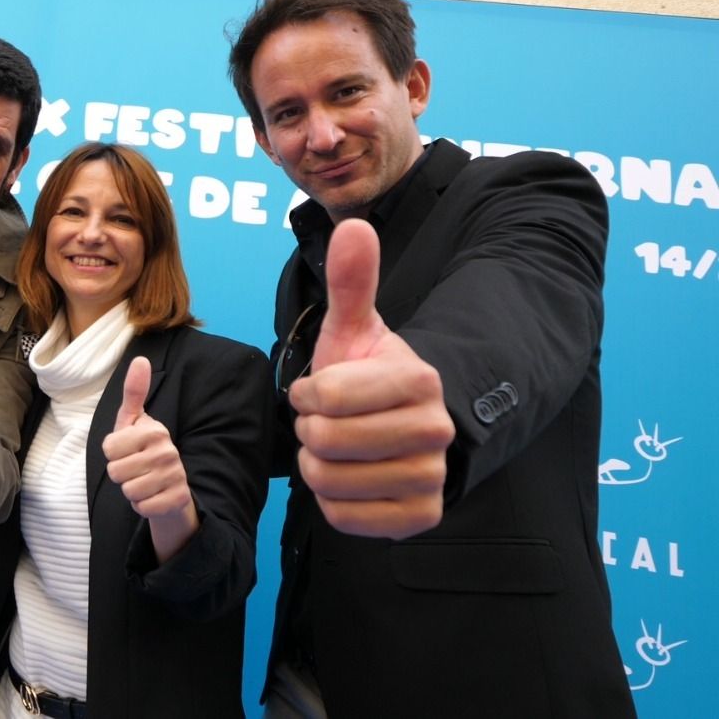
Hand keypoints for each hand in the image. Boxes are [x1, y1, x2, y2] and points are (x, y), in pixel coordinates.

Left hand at [102, 357, 198, 559]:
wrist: (169, 486)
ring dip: (131, 491)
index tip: (127, 450)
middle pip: (115, 472)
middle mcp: (168, 451)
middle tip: (136, 468)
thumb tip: (140, 358)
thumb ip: (134, 392)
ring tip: (143, 481)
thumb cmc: (142, 450)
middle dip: (120, 474)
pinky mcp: (178, 499)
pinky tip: (152, 496)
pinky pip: (142, 507)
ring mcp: (175, 476)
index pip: (108, 449)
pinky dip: (142, 506)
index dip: (112, 453)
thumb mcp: (133, 421)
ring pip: (128, 491)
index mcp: (154, 430)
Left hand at [289, 218, 455, 538]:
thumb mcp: (352, 331)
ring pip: (329, 480)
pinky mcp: (420, 517)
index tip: (319, 390)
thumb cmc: (364, 378)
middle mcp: (436, 430)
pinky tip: (349, 479)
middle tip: (325, 421)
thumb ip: (350, 283)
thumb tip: (354, 225)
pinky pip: (344, 517)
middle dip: (309, 430)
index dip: (307, 393)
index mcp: (420, 379)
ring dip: (317, 465)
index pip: (325, 395)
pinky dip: (332, 501)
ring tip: (336, 448)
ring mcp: (432, 477)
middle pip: (325, 439)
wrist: (395, 430)